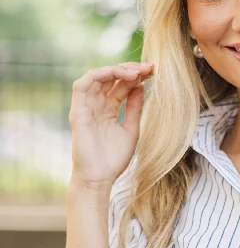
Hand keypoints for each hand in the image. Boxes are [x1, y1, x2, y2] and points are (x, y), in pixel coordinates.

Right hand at [68, 61, 153, 188]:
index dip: (136, 76)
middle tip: (148, 68)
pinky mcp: (78, 112)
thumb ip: (134, 108)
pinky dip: (97, 75)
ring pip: (97, 77)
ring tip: (136, 72)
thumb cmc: (114, 159)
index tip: (153, 72)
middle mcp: (96, 105)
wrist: (99, 178)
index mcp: (108, 109)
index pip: (121, 85)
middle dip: (130, 70)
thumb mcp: (131, 129)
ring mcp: (86, 107)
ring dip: (116, 70)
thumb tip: (140, 86)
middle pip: (111, 78)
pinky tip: (115, 73)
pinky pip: (82, 86)